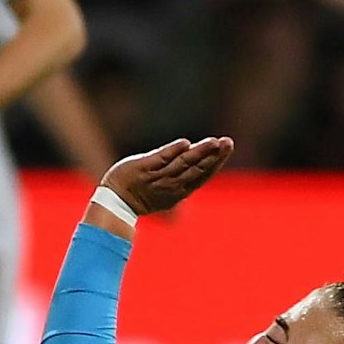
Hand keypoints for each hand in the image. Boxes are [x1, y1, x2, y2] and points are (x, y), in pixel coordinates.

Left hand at [99, 137, 234, 215]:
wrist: (115, 201)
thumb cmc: (141, 192)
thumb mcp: (165, 189)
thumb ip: (180, 175)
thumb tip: (192, 154)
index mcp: (179, 190)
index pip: (202, 175)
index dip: (216, 162)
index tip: (227, 148)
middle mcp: (171, 185)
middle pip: (196, 169)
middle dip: (214, 156)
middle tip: (228, 142)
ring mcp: (157, 177)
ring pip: (183, 164)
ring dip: (199, 153)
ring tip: (214, 142)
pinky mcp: (143, 168)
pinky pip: (161, 159)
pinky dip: (173, 152)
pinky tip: (186, 144)